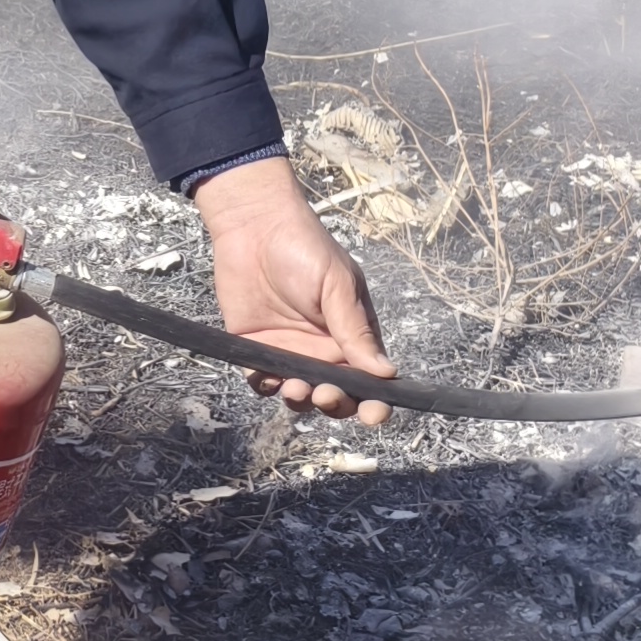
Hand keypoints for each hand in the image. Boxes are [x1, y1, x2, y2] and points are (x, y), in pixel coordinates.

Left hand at [194, 157, 393, 423]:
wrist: (253, 226)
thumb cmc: (304, 248)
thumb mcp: (338, 285)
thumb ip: (356, 330)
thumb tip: (387, 374)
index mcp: (351, 336)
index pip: (369, 380)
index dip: (374, 402)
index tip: (373, 413)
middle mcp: (323, 350)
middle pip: (337, 396)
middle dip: (336, 404)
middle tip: (326, 393)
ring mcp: (290, 352)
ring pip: (301, 395)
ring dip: (302, 401)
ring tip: (295, 387)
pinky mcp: (256, 349)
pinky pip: (263, 382)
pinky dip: (268, 387)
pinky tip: (268, 376)